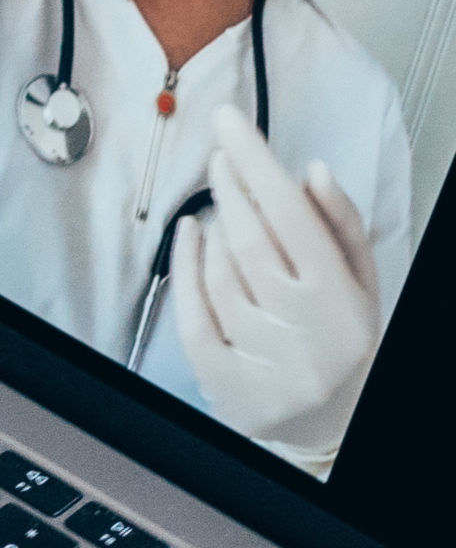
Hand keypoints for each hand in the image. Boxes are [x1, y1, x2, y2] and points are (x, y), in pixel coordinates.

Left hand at [170, 103, 380, 451]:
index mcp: (341, 300)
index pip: (292, 216)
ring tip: (221, 208)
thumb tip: (312, 170)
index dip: (256, 163)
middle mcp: (302, 330)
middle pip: (250, 239)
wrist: (331, 426)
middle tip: (221, 157)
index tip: (230, 121)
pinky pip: (192, 310)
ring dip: (213, 229)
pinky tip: (189, 237)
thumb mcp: (361, 281)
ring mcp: (260, 358)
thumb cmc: (343, 339)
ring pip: (220, 272)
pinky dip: (186, 267)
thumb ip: (339, 225)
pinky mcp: (222, 380)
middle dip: (230, 188)